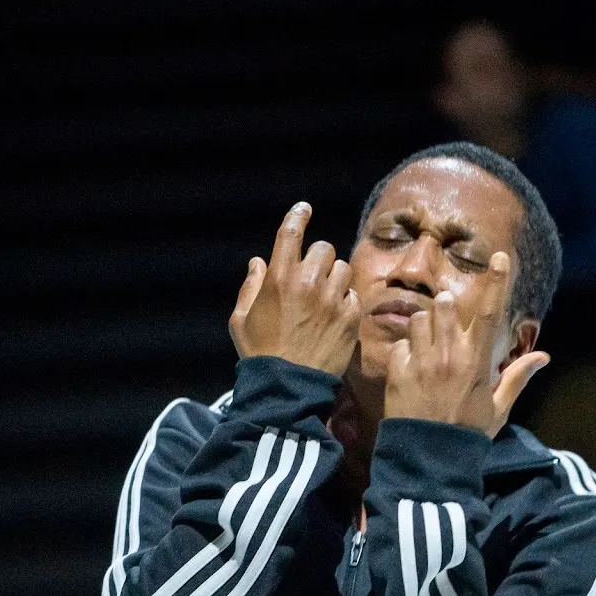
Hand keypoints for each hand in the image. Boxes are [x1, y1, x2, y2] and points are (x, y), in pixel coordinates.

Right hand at [229, 202, 360, 375]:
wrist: (287, 387)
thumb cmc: (259, 353)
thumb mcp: (241, 319)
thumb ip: (250, 286)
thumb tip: (258, 263)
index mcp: (279, 278)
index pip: (290, 233)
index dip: (297, 216)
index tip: (304, 208)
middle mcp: (308, 282)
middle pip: (323, 248)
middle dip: (317, 258)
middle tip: (312, 276)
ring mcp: (332, 299)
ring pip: (343, 269)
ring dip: (334, 278)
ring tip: (325, 298)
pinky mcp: (351, 316)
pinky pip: (354, 294)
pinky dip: (346, 301)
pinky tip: (335, 316)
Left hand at [383, 252, 548, 436]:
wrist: (429, 458)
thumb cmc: (467, 433)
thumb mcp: (498, 407)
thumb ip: (517, 376)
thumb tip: (544, 356)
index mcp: (477, 361)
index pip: (489, 312)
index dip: (496, 282)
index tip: (499, 257)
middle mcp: (449, 355)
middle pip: (442, 304)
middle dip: (443, 308)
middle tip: (445, 328)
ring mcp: (422, 361)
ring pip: (418, 319)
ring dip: (423, 329)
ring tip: (427, 352)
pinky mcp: (399, 370)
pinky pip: (401, 344)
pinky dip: (406, 353)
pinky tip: (411, 373)